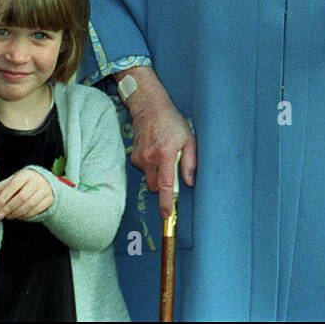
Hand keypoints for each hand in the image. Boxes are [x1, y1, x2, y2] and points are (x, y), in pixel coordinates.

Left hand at [0, 168, 53, 221]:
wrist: (44, 182)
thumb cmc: (22, 183)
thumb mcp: (10, 183)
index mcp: (25, 174)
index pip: (13, 186)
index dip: (2, 199)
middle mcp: (37, 181)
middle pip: (22, 198)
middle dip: (8, 208)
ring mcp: (45, 190)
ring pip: (29, 205)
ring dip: (16, 213)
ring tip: (8, 216)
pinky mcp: (49, 200)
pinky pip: (36, 211)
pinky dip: (25, 216)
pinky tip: (18, 216)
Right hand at [120, 67, 195, 219]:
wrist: (150, 108)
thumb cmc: (173, 123)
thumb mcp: (189, 139)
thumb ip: (190, 162)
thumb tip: (189, 182)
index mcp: (165, 154)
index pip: (165, 184)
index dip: (167, 202)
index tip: (167, 215)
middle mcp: (150, 158)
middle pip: (155, 187)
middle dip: (163, 185)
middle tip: (172, 170)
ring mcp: (139, 158)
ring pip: (149, 180)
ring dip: (157, 175)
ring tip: (164, 157)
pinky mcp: (133, 157)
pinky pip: (143, 171)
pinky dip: (150, 167)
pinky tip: (155, 152)